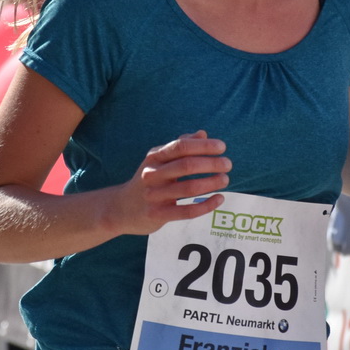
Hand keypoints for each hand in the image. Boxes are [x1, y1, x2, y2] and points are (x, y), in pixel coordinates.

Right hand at [107, 131, 231, 235]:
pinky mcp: (157, 215)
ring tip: (225, 180)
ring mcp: (154, 195)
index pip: (181, 146)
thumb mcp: (158, 160)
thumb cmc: (148, 180)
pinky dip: (206, 205)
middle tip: (228, 165)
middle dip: (211, 164)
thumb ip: (180, 146)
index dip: (204, 146)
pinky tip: (219, 199)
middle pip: (186, 166)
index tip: (222, 147)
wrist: (121, 209)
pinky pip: (187, 211)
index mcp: (154, 157)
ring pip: (188, 188)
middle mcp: (152, 174)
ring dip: (211, 183)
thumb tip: (203, 134)